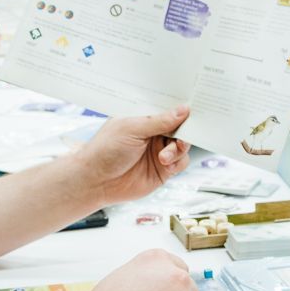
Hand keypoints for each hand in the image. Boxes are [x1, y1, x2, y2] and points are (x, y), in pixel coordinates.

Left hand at [76, 107, 191, 205]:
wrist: (96, 181)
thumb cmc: (106, 150)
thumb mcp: (133, 129)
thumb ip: (160, 121)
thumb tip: (184, 110)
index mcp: (145, 118)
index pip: (169, 110)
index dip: (182, 110)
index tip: (193, 109)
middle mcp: (154, 133)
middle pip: (181, 128)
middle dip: (185, 131)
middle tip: (182, 136)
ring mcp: (159, 151)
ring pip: (183, 146)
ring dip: (179, 149)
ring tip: (164, 156)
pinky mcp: (163, 170)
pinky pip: (181, 163)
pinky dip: (178, 163)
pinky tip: (165, 164)